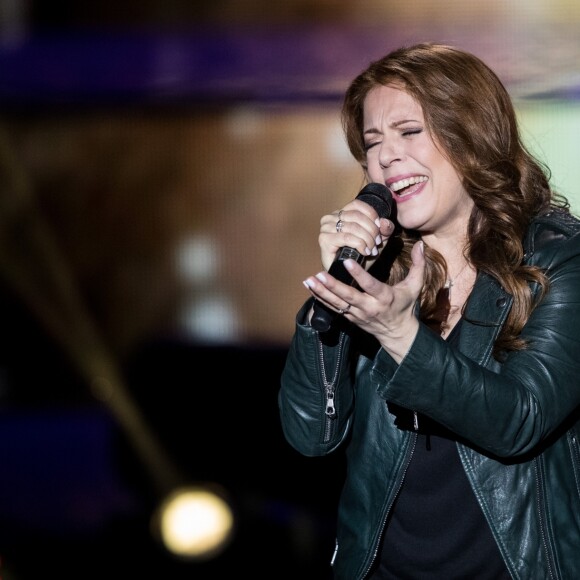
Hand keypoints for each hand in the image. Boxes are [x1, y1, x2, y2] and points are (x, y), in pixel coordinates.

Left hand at [304, 240, 424, 362]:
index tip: (347, 261)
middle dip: (332, 286)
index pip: (370, 285)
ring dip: (321, 292)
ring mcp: (357, 314)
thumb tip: (420, 245)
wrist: (397, 333)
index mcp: (385, 298)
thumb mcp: (415, 287)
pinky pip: (333, 309)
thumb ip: (419, 265)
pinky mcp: (350, 318)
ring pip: (337, 304)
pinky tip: (311, 289)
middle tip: (319, 274)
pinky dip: (321, 299)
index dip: (358, 274)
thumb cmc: (405, 306)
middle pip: (348, 296)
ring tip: (308, 280)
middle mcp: (369, 307)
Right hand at [319, 198, 394, 271]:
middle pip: (356, 216)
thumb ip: (383, 230)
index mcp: (341, 214)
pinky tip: (364, 252)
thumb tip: (384, 222)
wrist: (346, 274)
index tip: (379, 228)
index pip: (357, 205)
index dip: (371, 214)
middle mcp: (331, 218)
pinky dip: (359, 244)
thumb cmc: (359, 256)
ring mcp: (326, 228)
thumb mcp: (376, 240)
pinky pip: (346, 237)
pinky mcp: (324, 240)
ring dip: (366, 239)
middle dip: (371, 230)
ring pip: (353, 227)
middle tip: (376, 243)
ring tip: (371, 249)